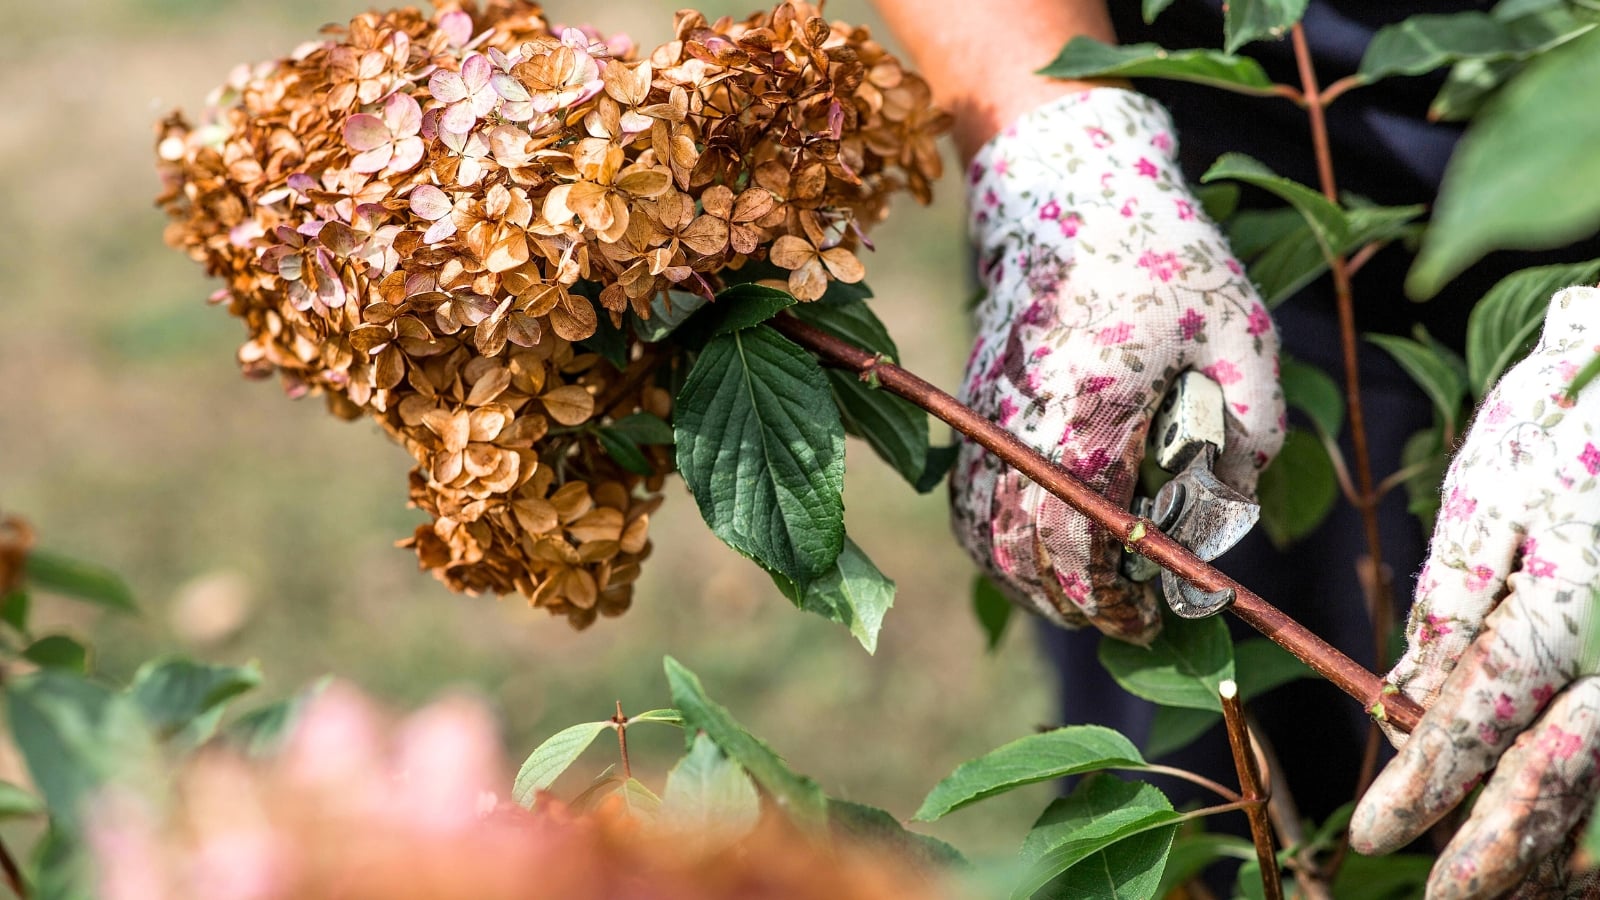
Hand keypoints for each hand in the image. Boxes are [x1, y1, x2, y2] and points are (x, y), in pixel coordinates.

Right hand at [950, 89, 1282, 644]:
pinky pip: (964, 496)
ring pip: (983, 532)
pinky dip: (991, 542)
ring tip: (1079, 601)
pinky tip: (1030, 554)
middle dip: (1074, 604)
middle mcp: (1021, 423)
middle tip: (1126, 622)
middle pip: (1024, 550)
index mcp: (1090, 410)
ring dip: (1026, 580)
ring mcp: (986, 415)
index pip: (1083, 538)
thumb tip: (1234, 501)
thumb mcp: (1240, 328)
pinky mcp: (974, 404)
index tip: (1154, 616)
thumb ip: (1253, 422)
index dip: (1114, 595)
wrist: (1064, 189)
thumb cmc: (1162, 253)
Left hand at [1351, 288, 1599, 897]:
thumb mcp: (1498, 493)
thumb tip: (1409, 696)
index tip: (1376, 836)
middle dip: (1497, 852)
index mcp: (1564, 603)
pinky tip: (1580, 853)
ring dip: (1564, 853)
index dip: (1425, 787)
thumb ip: (1457, 605)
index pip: (1480, 721)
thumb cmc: (1576, 419)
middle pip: (1561, 777)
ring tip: (1513, 892)